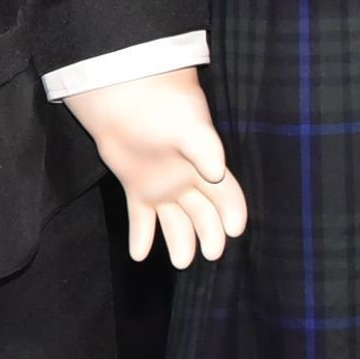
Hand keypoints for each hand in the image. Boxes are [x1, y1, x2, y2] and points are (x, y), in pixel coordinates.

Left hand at [64, 66, 247, 269]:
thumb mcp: (187, 125)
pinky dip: (140, 237)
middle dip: (210, 234)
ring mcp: (163, 187)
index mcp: (206, 166)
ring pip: (176, 222)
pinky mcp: (138, 189)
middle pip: (205, 215)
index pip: (226, 194)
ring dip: (179, 242)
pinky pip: (141, 219)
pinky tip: (138, 255)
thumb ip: (203, 147)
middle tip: (212, 253)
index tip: (235, 229)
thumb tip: (217, 172)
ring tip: (181, 261)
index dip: (233, 211)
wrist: (124, 96)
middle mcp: (188, 181)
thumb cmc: (162, 107)